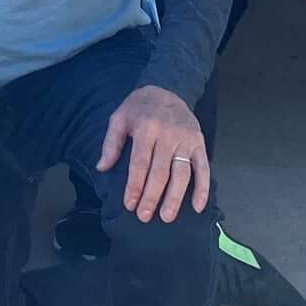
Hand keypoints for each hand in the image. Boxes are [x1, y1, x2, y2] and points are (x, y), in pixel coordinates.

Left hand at [98, 85, 209, 222]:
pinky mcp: (199, 144)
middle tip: (144, 216)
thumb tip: (101, 168)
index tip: (129, 205)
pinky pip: (204, 169)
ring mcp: (187, 140)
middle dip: (152, 196)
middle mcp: (168, 135)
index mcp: (146, 128)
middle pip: (161, 172)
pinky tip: (197, 206)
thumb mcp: (119, 118)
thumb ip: (111, 143)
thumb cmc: (139, 107)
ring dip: (175, 198)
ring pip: (182, 174)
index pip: (140, 163)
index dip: (135, 186)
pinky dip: (202, 189)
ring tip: (167, 217)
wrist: (167, 89)